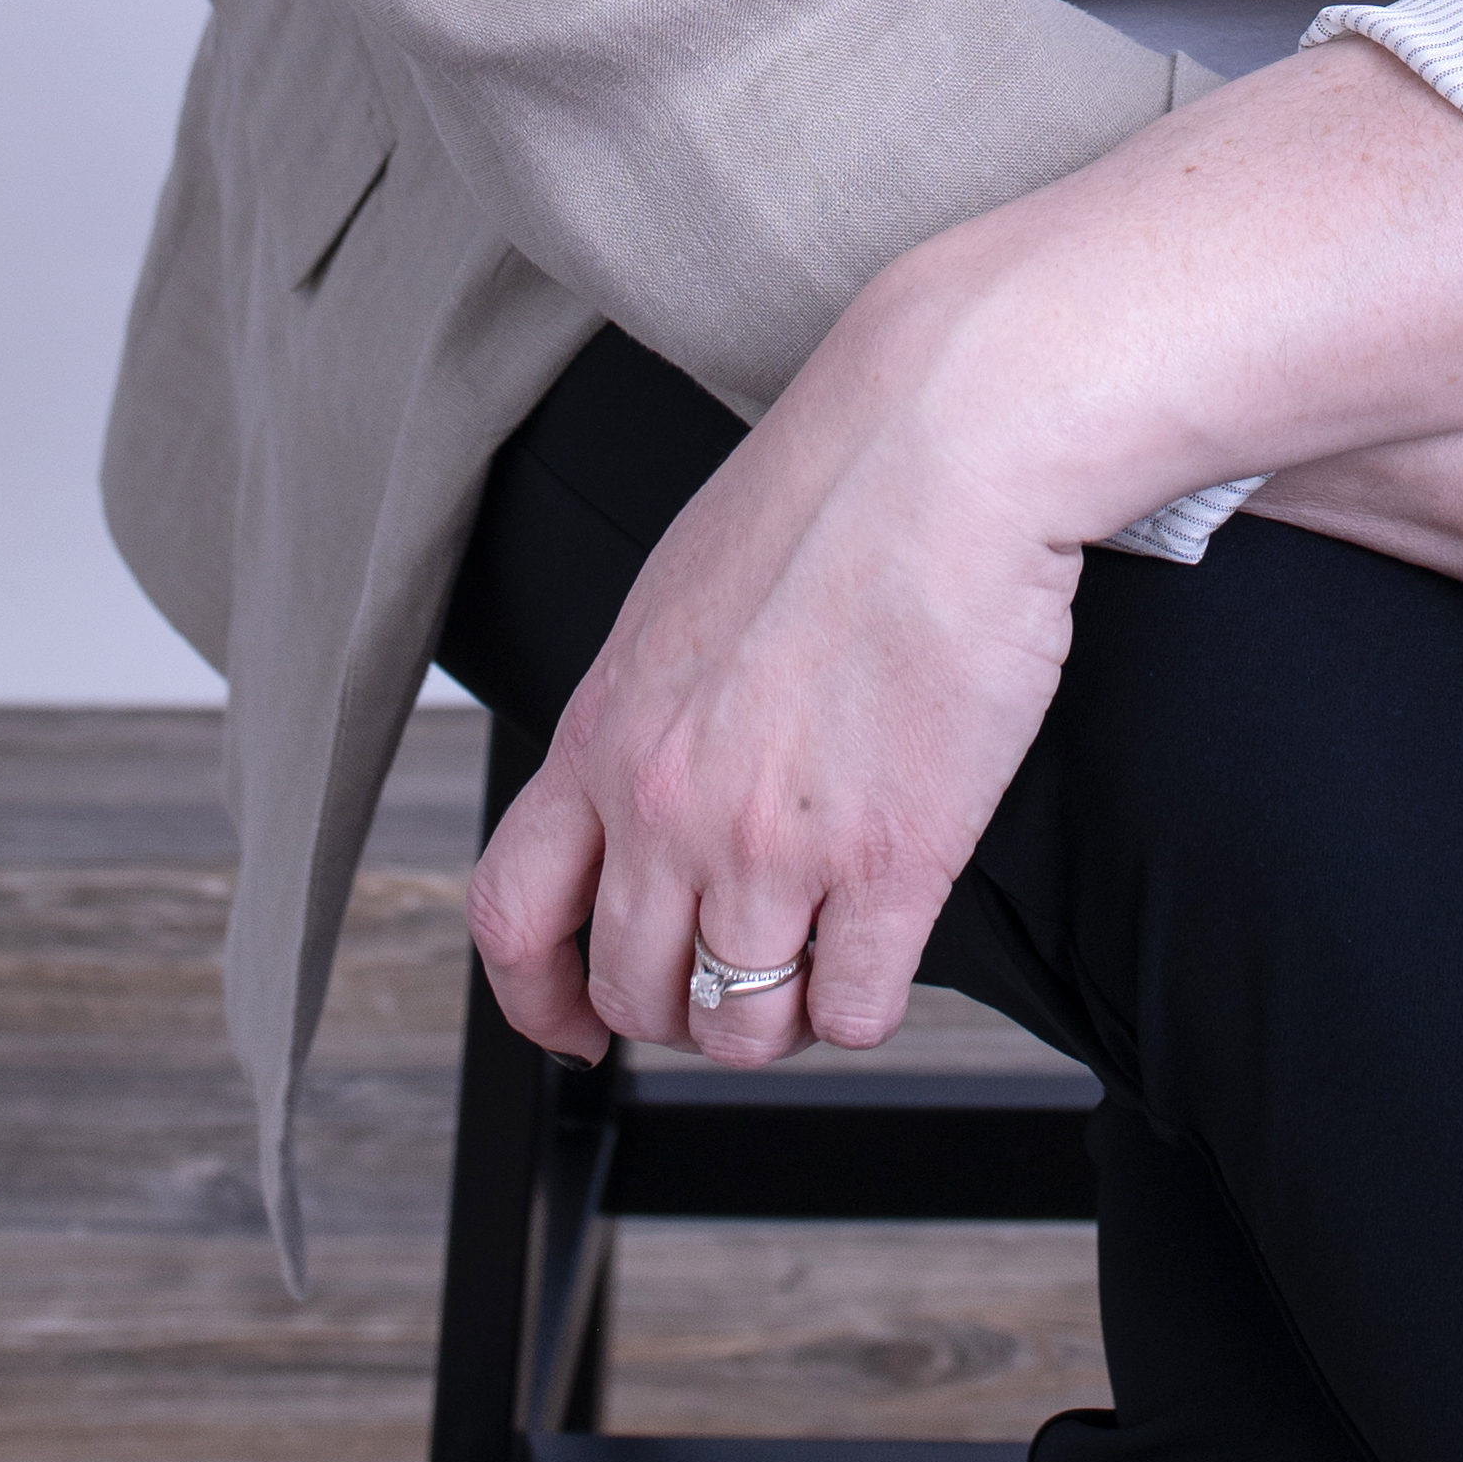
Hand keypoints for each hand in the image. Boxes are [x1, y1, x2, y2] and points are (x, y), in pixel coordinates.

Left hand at [465, 295, 1079, 1070]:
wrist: (950, 434)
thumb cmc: (837, 483)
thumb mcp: (682, 596)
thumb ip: (650, 710)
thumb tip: (649, 790)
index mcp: (606, 727)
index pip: (512, 914)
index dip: (538, 998)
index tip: (576, 1021)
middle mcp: (668, 801)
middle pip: (634, 991)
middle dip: (682, 1007)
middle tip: (738, 974)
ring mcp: (776, 841)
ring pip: (741, 1027)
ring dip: (783, 1014)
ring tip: (824, 956)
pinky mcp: (894, 858)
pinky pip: (860, 1009)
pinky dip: (869, 998)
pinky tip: (888, 938)